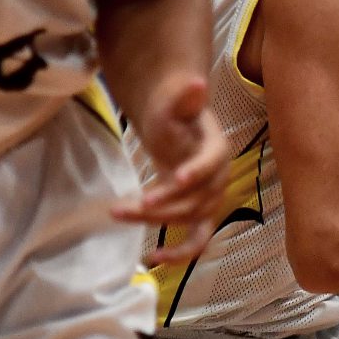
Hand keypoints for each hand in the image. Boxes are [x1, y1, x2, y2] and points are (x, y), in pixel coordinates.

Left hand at [113, 75, 228, 261]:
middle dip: (162, 204)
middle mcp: (219, 179)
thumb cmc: (177, 117)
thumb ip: (183, 97)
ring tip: (119, 213)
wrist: (177, 133)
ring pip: (190, 219)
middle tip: (126, 205)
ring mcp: (211, 201)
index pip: (212, 162)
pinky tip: (153, 257)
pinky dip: (179, 253)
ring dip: (157, 221)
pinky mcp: (199, 217)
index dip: (197, 171)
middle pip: (196, 197)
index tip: (177, 178)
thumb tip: (195, 81)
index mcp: (217, 150)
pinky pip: (196, 241)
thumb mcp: (176, 104)